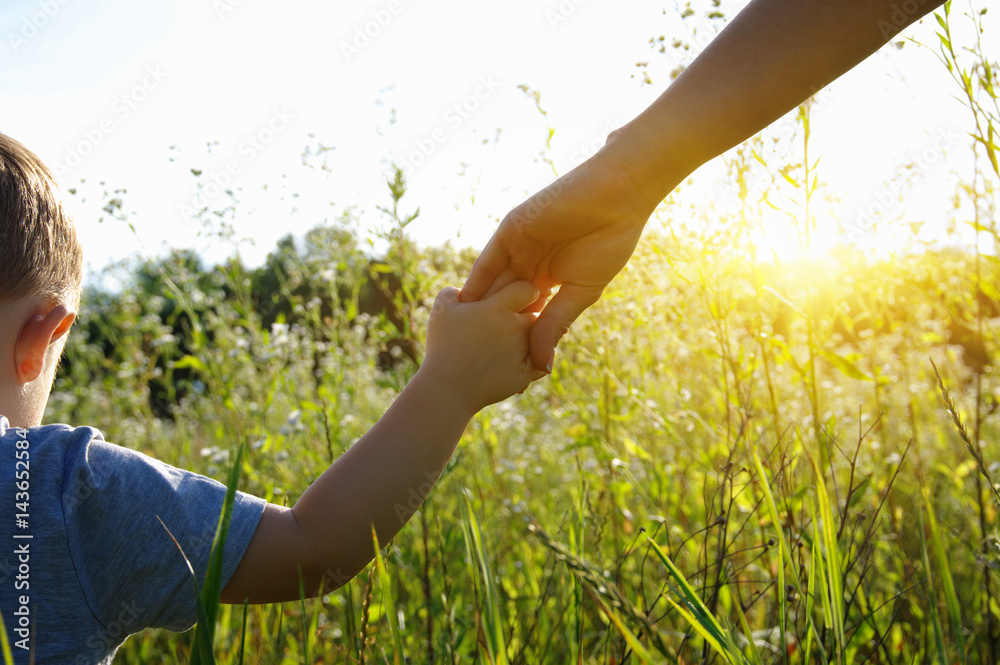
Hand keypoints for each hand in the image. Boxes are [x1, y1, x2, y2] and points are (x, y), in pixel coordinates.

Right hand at [421, 281, 545, 414]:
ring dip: (531, 336)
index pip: (527, 289)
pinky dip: (536, 359)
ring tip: (512, 342)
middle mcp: (515, 327)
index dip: (522, 292)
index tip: (515, 298)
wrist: (446, 388)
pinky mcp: (526, 373)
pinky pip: (543, 360)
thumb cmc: (442, 346)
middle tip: (515, 321)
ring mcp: (523, 351)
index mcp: (497, 308)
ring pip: (541, 336)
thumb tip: (464, 289)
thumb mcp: (441, 310)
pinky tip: (519, 359)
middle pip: (536, 312)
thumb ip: (453, 291)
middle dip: (528, 314)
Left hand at [461, 147, 651, 371]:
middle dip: (491, 331)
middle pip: (503, 303)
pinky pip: (488, 259)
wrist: (616, 198)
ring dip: (477, 310)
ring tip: (461, 342)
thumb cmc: (608, 244)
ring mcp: (518, 247)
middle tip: (473, 363)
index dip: (515, 341)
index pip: (525, 315)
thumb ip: (555, 324)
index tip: (502, 372)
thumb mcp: (580, 292)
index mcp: (548, 280)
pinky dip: (476, 282)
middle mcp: (529, 265)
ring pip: (492, 284)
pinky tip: (463, 306)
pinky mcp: (511, 230)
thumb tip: (542, 366)